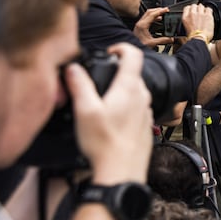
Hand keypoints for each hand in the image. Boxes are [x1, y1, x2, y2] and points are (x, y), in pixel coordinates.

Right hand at [66, 43, 152, 184]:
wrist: (121, 171)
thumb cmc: (104, 143)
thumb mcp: (85, 110)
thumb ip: (80, 86)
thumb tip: (73, 68)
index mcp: (129, 89)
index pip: (134, 55)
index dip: (121, 47)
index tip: (109, 52)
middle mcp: (142, 97)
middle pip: (133, 73)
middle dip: (117, 71)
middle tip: (98, 78)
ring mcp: (146, 112)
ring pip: (136, 91)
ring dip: (121, 90)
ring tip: (102, 100)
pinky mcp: (145, 125)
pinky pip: (137, 108)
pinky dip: (125, 106)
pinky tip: (111, 120)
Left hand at [133, 7, 174, 47]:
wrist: (132, 48)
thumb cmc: (138, 45)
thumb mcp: (152, 43)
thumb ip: (162, 40)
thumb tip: (171, 38)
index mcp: (142, 25)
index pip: (152, 14)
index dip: (160, 11)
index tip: (166, 10)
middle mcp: (140, 23)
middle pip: (149, 11)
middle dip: (158, 9)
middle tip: (165, 10)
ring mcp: (139, 24)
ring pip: (148, 14)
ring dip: (156, 12)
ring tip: (163, 13)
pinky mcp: (140, 26)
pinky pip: (147, 18)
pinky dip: (154, 17)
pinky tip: (158, 19)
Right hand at [181, 4, 214, 43]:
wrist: (199, 39)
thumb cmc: (193, 37)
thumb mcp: (186, 29)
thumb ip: (188, 22)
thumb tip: (191, 20)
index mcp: (185, 17)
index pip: (187, 8)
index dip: (191, 8)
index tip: (193, 10)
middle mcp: (192, 14)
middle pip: (194, 5)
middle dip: (197, 8)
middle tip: (199, 13)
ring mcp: (200, 14)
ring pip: (201, 6)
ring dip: (203, 9)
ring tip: (204, 14)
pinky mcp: (207, 15)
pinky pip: (208, 9)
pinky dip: (209, 10)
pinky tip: (209, 14)